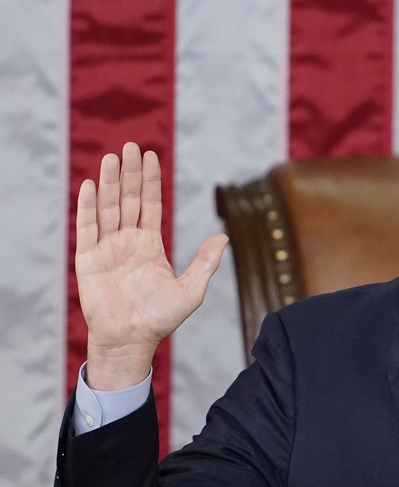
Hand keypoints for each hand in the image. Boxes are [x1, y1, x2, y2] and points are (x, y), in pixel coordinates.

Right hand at [76, 142, 227, 389]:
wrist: (131, 339)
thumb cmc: (160, 319)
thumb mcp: (191, 289)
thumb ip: (205, 262)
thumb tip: (223, 237)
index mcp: (150, 246)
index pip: (150, 205)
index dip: (150, 181)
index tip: (151, 156)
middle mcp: (127, 242)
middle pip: (128, 200)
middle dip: (129, 173)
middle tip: (131, 146)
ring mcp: (107, 249)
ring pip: (108, 208)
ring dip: (109, 183)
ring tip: (112, 157)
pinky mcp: (88, 259)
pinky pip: (87, 228)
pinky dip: (88, 207)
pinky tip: (90, 185)